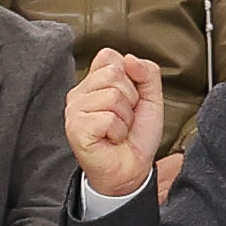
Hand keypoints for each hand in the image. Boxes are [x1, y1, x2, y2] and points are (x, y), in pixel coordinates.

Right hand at [67, 47, 165, 196]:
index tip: (129, 99)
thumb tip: (130, 58)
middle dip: (130, 98)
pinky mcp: (76, 128)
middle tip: (124, 118)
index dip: (129, 77)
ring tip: (117, 129)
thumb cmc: (136, 136)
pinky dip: (118, 131)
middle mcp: (80, 93)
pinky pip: (108, 118)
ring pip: (112, 96)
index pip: (109, 56)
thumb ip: (147, 72)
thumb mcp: (151, 98)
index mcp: (94, 82)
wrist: (132, 169)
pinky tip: (110, 139)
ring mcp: (74, 110)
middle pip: (113, 73)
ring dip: (125, 117)